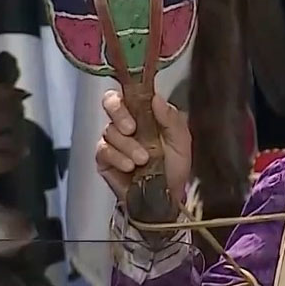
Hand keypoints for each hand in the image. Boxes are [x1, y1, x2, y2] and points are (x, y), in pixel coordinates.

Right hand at [96, 89, 191, 206]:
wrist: (168, 196)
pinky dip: (117, 157)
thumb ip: (171, 119)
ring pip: (109, 131)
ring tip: (143, 159)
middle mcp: (127, 122)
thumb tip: (156, 98)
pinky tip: (130, 166)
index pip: (129, 92)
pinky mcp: (104, 159)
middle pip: (110, 103)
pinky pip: (103, 151)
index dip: (127, 89)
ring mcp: (114, 140)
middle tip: (132, 129)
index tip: (133, 97)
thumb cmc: (176, 166)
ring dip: (127, 145)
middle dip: (119, 113)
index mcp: (145, 113)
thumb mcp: (181, 141)